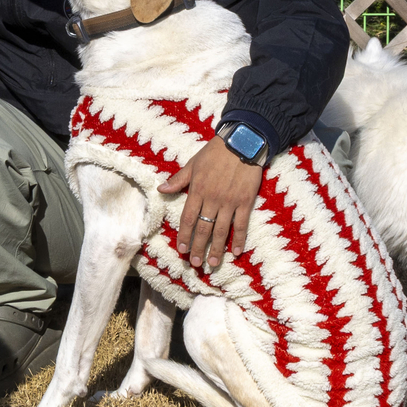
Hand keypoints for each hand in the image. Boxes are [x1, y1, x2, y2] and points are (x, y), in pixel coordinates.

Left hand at [159, 137, 263, 272]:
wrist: (241, 143)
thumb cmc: (215, 153)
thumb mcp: (192, 164)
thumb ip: (178, 180)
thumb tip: (160, 189)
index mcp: (198, 190)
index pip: (188, 218)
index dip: (184, 235)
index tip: (181, 249)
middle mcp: (212, 199)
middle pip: (203, 228)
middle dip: (198, 247)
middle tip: (195, 263)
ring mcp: (230, 202)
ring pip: (221, 230)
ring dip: (217, 249)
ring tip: (213, 263)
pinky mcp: (245, 202)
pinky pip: (241, 224)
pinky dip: (239, 239)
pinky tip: (236, 252)